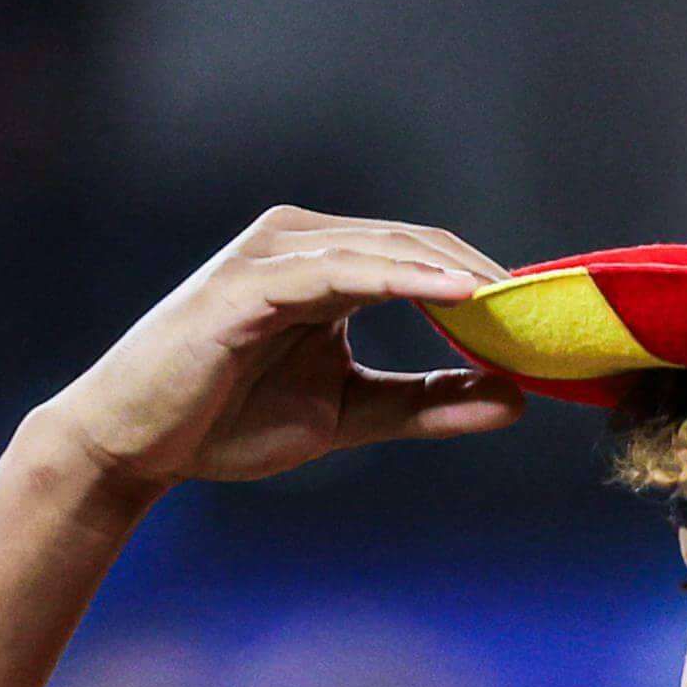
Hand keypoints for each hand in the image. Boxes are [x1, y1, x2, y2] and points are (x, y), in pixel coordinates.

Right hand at [33, 208, 526, 504]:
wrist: (135, 444)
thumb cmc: (227, 422)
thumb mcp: (349, 414)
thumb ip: (426, 403)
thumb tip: (514, 397)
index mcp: (325, 264)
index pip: (424, 257)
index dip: (488, 284)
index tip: (548, 319)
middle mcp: (301, 242)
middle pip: (416, 242)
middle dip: (486, 275)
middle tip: (552, 309)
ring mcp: (274, 256)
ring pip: (386, 248)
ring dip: (457, 273)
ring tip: (517, 303)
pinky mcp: (250, 283)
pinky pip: (342, 270)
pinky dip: (404, 278)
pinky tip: (459, 296)